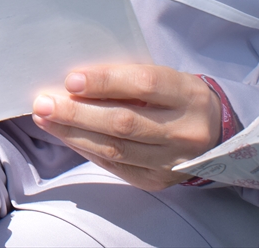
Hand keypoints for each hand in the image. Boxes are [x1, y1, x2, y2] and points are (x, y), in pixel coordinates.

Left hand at [31, 64, 221, 190]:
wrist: (214, 134)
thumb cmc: (176, 96)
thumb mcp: (165, 77)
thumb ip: (127, 77)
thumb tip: (74, 81)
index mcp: (188, 94)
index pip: (144, 84)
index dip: (105, 82)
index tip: (71, 80)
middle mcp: (184, 131)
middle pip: (124, 123)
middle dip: (77, 113)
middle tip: (43, 103)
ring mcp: (172, 161)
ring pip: (115, 149)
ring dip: (73, 133)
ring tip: (45, 119)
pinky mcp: (158, 181)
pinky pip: (115, 167)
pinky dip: (86, 150)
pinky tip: (65, 136)